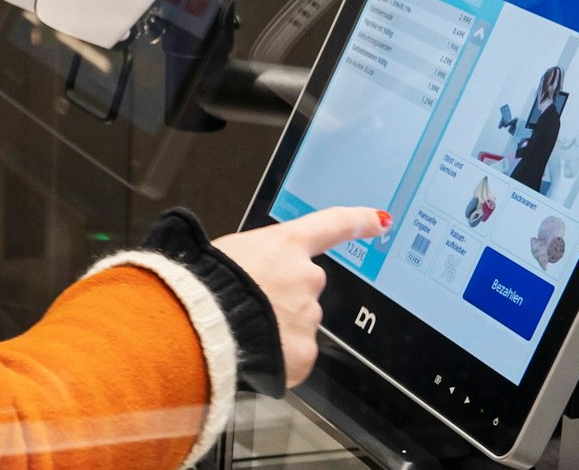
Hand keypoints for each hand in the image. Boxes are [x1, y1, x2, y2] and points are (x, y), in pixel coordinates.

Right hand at [213, 207, 390, 386]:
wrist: (197, 328)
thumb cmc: (202, 286)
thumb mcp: (224, 251)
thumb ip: (252, 256)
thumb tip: (244, 265)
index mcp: (286, 245)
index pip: (333, 225)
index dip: (360, 220)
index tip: (382, 220)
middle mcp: (306, 276)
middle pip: (305, 286)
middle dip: (284, 297)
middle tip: (251, 306)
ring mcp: (309, 315)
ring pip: (300, 323)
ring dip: (279, 328)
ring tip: (245, 329)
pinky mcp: (305, 352)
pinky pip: (296, 356)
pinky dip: (279, 358)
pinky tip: (256, 352)